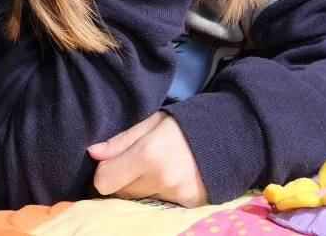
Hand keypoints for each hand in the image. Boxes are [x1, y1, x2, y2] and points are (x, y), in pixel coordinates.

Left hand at [88, 111, 208, 206]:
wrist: (231, 134)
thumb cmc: (187, 123)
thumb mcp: (153, 121)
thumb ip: (122, 139)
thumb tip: (94, 154)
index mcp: (148, 154)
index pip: (103, 181)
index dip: (105, 172)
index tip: (114, 163)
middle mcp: (161, 179)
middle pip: (121, 193)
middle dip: (124, 180)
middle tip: (140, 163)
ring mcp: (177, 194)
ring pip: (140, 200)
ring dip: (144, 187)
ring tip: (161, 167)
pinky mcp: (189, 204)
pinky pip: (160, 204)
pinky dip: (161, 193)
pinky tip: (173, 177)